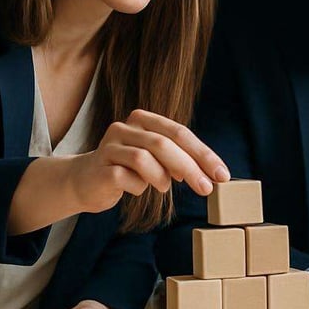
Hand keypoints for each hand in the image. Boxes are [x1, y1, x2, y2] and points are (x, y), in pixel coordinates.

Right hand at [66, 109, 228, 213]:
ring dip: (161, 178)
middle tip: (207, 189)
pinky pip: (127, 178)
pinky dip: (139, 187)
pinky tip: (137, 189)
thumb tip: (213, 173)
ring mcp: (110, 145)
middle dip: (190, 167)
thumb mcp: (157, 160)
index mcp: (143, 120)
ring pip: (145, 158)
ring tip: (164, 187)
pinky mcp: (100, 166)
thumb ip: (179, 159)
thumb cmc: (129, 170)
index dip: (203, 153)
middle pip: (164, 143)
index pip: (179, 132)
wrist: (86, 182)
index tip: (222, 174)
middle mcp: (125, 127)